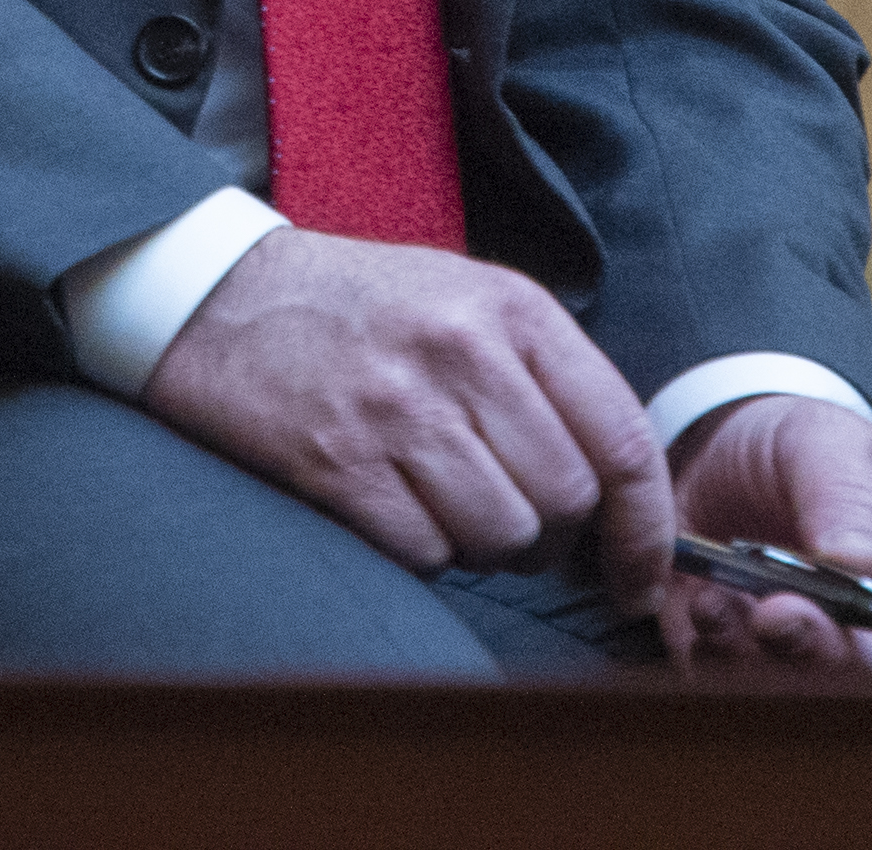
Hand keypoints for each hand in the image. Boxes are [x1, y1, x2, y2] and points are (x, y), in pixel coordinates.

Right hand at [142, 229, 677, 612]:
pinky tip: (392, 500)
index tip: (641, 575)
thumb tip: (616, 490)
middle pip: (564, 499)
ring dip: (484, 542)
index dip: (646, 525)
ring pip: (502, 535)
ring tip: (444, 497)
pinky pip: (426, 553)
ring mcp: (399, 409)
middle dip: (550, 532)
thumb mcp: (467, 298)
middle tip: (510, 512)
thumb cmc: (360, 305)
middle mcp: (463, 353)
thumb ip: (543, 375)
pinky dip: (421, 548)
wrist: (225, 297)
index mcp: (511, 308)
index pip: (618, 435)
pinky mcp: (341, 463)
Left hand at [665, 395, 871, 685]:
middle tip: (779, 616)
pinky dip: (722, 666)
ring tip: (725, 607)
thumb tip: (857, 565)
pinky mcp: (767, 683)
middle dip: (840, 664)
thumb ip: (844, 494)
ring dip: (770, 670)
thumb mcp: (827, 440)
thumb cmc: (804, 446)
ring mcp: (841, 670)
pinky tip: (705, 611)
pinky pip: (751, 702)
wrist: (721, 460)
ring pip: (827, 712)